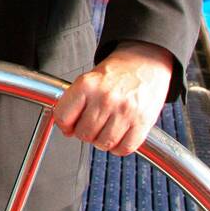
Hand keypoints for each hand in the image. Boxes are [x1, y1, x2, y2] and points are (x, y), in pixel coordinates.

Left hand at [52, 40, 173, 155]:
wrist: (145, 62)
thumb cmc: (117, 73)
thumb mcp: (88, 79)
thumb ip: (74, 102)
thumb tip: (66, 128)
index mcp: (87, 85)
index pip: (64, 117)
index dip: (64, 125)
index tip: (68, 127)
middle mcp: (105, 98)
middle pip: (83, 133)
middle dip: (84, 133)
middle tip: (91, 126)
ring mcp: (124, 111)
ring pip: (103, 143)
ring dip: (101, 142)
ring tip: (105, 130)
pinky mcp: (142, 122)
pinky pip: (125, 147)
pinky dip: (119, 148)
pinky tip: (118, 137)